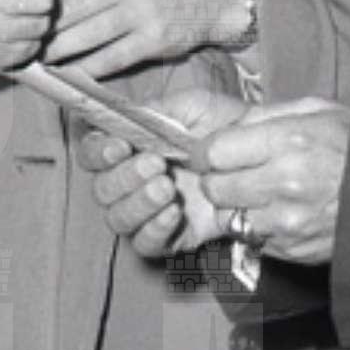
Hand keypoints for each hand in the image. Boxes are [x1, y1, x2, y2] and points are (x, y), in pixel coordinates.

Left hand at [44, 0, 249, 80]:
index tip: (29, 5)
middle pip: (72, 7)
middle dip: (45, 25)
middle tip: (26, 36)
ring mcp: (143, 11)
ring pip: (86, 35)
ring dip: (59, 50)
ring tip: (43, 55)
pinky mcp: (154, 40)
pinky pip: (111, 58)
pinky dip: (88, 67)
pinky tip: (73, 70)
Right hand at [79, 88, 249, 256]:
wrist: (257, 155)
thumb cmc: (221, 125)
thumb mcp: (193, 106)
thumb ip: (156, 110)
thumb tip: (125, 118)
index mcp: (129, 147)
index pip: (92, 153)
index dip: (98, 152)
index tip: (119, 146)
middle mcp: (130, 182)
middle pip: (102, 190)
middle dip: (124, 178)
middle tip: (156, 165)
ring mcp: (147, 212)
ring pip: (118, 219)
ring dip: (138, 204)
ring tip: (167, 188)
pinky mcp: (167, 237)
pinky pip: (144, 243)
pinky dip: (154, 229)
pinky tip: (173, 213)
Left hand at [197, 100, 349, 264]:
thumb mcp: (317, 110)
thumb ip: (268, 114)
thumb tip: (228, 125)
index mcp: (288, 141)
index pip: (215, 151)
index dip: (208, 152)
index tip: (213, 153)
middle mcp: (283, 183)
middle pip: (215, 188)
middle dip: (217, 180)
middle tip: (234, 174)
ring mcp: (287, 222)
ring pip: (230, 218)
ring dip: (236, 207)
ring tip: (260, 195)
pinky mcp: (293, 249)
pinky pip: (255, 239)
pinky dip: (259, 228)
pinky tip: (281, 213)